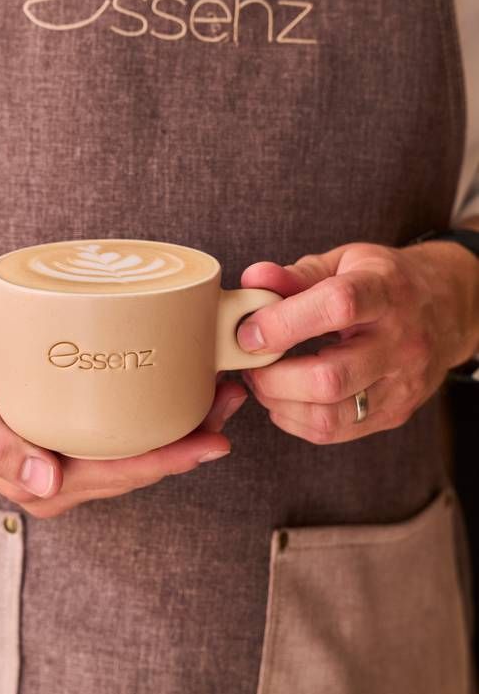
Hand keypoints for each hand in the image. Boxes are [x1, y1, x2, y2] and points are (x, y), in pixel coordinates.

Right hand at [0, 324, 246, 516]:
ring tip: (220, 394)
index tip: (214, 440)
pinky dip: (157, 417)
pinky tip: (179, 394)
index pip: (119, 475)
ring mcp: (66, 460)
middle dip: (190, 439)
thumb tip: (46, 482)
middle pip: (140, 465)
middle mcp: (59, 479)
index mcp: (38, 482)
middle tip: (231, 400)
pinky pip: (124, 434)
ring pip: (138, 451)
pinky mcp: (69, 435)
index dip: (170, 460)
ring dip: (181, 427)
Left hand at [236, 240, 478, 444]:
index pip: (337, 306)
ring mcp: (402, 384)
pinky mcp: (396, 413)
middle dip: (273, 376)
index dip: (283, 323)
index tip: (248, 332)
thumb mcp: (345, 262)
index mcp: (386, 292)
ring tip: (263, 380)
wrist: (446, 309)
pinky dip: (296, 419)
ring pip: (330, 415)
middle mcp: (400, 342)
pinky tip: (285, 397)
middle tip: (250, 362)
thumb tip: (253, 280)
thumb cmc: (384, 282)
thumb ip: (297, 274)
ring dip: (280, 402)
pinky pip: (335, 431)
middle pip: (329, 378)